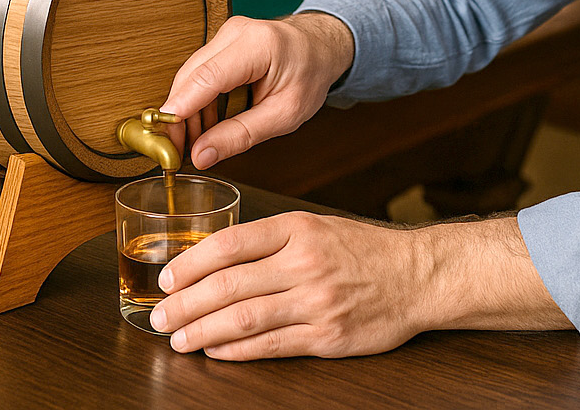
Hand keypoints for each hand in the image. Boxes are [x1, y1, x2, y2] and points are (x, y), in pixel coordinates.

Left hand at [150, 213, 566, 358]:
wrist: (418, 276)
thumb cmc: (365, 249)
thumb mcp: (316, 226)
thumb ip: (270, 239)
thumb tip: (214, 257)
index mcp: (297, 230)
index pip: (230, 243)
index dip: (191, 262)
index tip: (167, 277)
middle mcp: (304, 264)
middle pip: (229, 285)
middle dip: (186, 304)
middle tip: (160, 316)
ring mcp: (316, 302)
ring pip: (245, 319)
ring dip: (204, 332)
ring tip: (178, 340)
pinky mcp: (328, 337)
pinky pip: (272, 346)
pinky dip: (238, 351)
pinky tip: (216, 353)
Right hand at [160, 12, 351, 169]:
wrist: (319, 46)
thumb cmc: (309, 75)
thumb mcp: (285, 115)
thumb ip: (242, 135)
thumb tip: (202, 154)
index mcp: (260, 45)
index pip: (209, 76)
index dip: (181, 106)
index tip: (162, 134)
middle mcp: (236, 32)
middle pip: (191, 77)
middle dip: (178, 117)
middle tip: (175, 153)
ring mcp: (225, 34)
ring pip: (190, 77)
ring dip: (188, 112)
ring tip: (197, 143)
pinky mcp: (220, 43)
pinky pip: (198, 74)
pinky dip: (197, 101)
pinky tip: (206, 125)